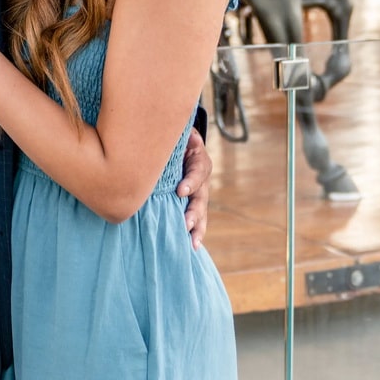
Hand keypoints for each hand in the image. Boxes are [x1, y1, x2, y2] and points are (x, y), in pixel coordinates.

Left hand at [177, 129, 211, 248]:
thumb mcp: (181, 133)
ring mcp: (199, 194)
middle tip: (185, 224)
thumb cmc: (178, 139)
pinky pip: (196, 220)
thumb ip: (184, 135)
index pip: (197, 172)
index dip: (191, 182)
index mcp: (199, 161)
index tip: (180, 191)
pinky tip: (191, 246)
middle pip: (201, 198)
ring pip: (200, 213)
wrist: (184, 145)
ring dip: (196, 228)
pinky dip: (195, 233)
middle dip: (193, 212)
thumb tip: (190, 137)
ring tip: (191, 242)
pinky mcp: (193, 204)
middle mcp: (202, 181)